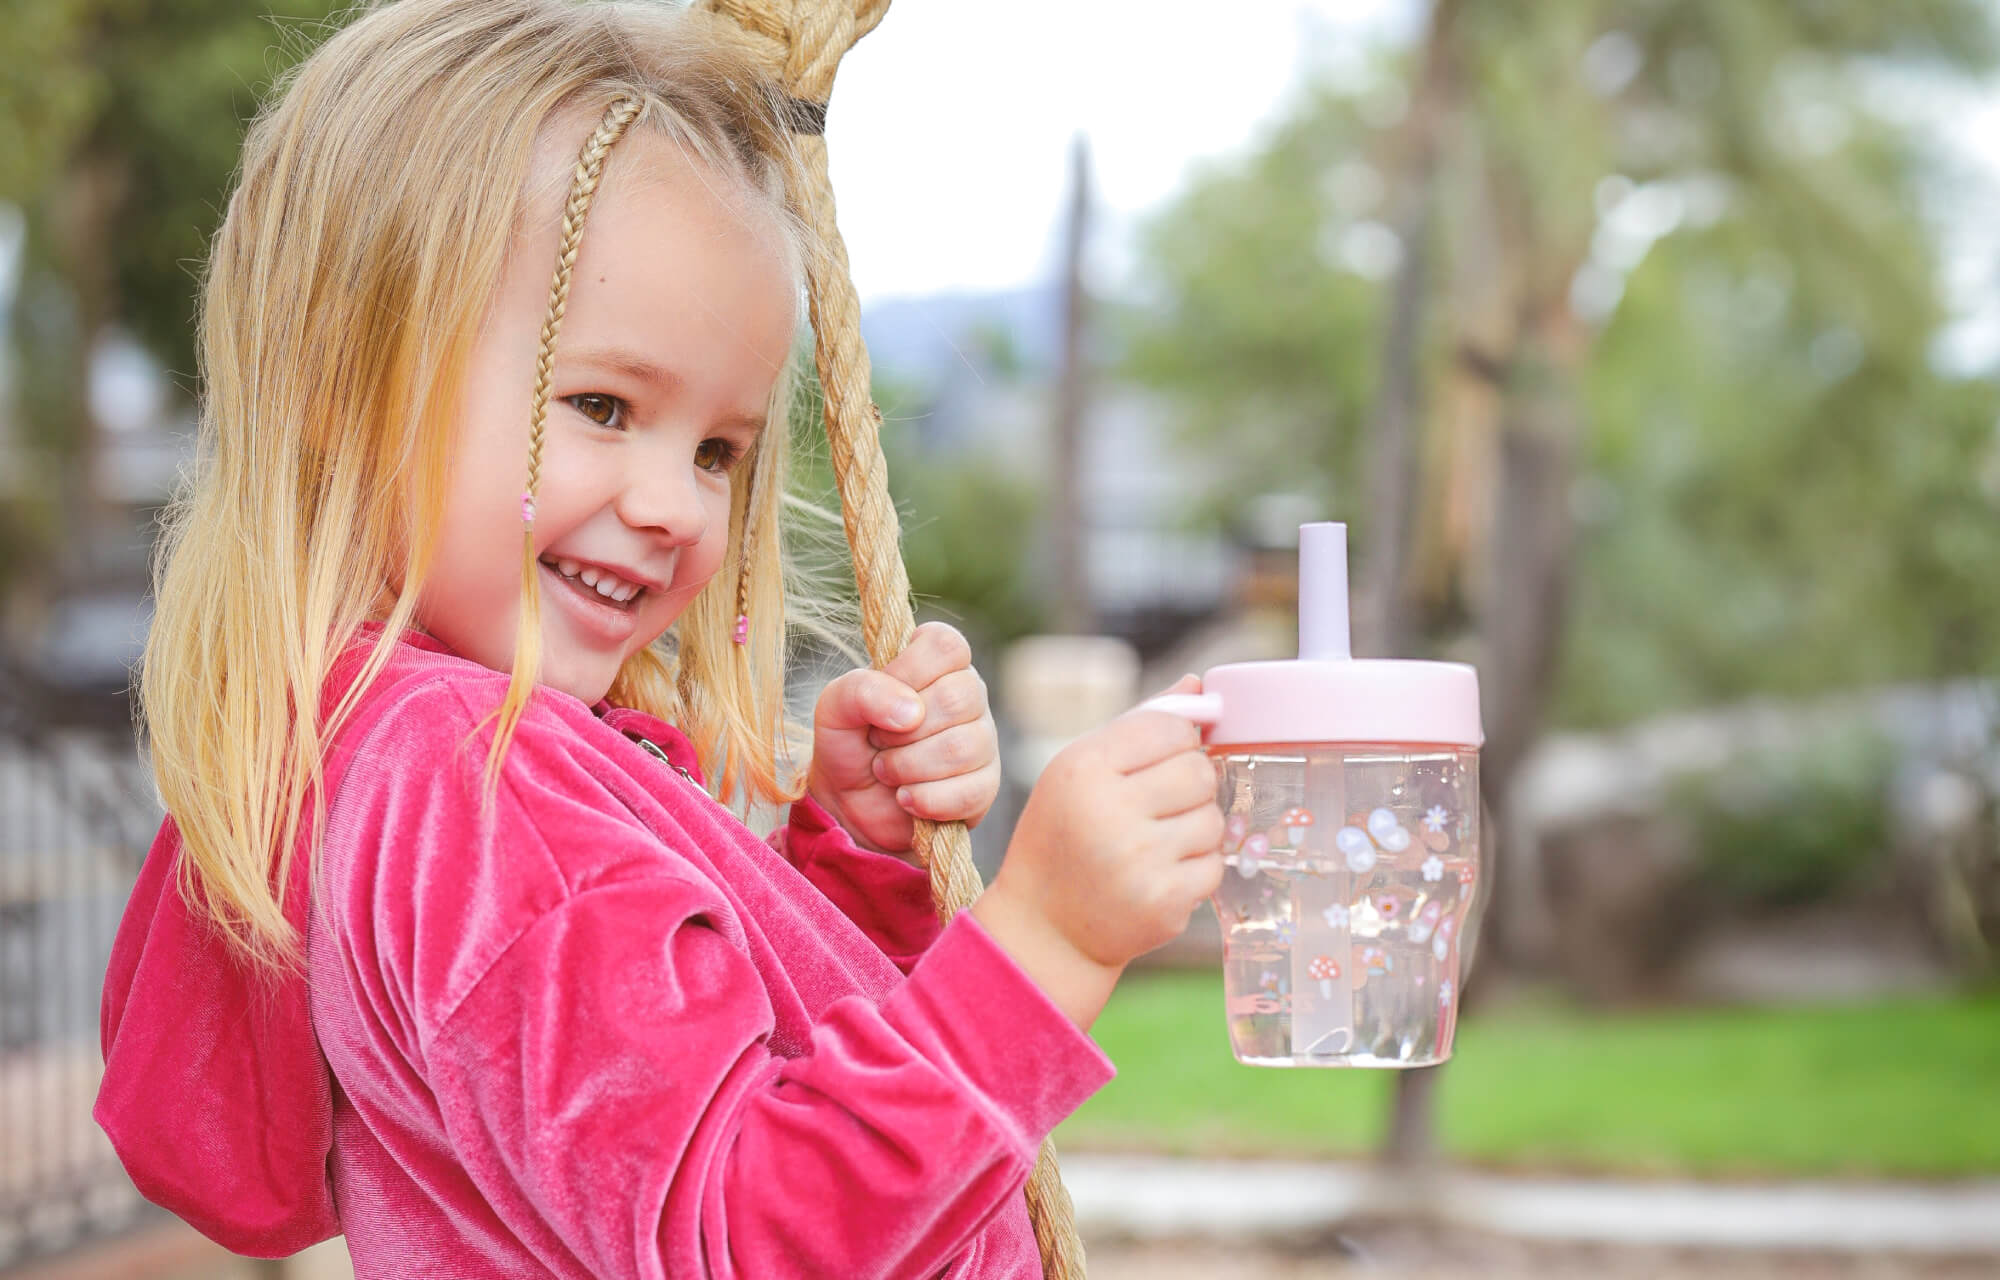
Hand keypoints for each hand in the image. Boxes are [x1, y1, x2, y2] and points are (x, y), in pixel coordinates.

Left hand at [806, 621, 999, 856]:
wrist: (850, 805)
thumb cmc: (848, 743)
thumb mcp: (834, 708)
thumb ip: (861, 691)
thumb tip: (911, 712)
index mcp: (937, 663)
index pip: (947, 646)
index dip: (910, 671)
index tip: (884, 695)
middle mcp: (968, 696)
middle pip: (957, 699)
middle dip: (901, 731)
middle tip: (879, 741)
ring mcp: (983, 741)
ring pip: (961, 749)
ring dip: (907, 767)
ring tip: (887, 770)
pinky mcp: (985, 786)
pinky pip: (968, 792)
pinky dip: (923, 799)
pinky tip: (906, 797)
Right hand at [971, 674, 1223, 1028]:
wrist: (1047, 928)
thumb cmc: (1064, 836)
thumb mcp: (1080, 771)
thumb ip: (1139, 725)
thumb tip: (1199, 686)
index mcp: (1083, 768)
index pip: (1171, 727)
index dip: (1176, 742)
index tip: (1157, 763)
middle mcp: (1109, 812)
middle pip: (1200, 770)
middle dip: (1190, 785)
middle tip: (1159, 806)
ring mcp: (1139, 861)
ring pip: (1213, 818)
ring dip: (1194, 828)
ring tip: (1154, 844)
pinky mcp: (1164, 902)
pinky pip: (1215, 865)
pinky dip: (1196, 869)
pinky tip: (1159, 875)